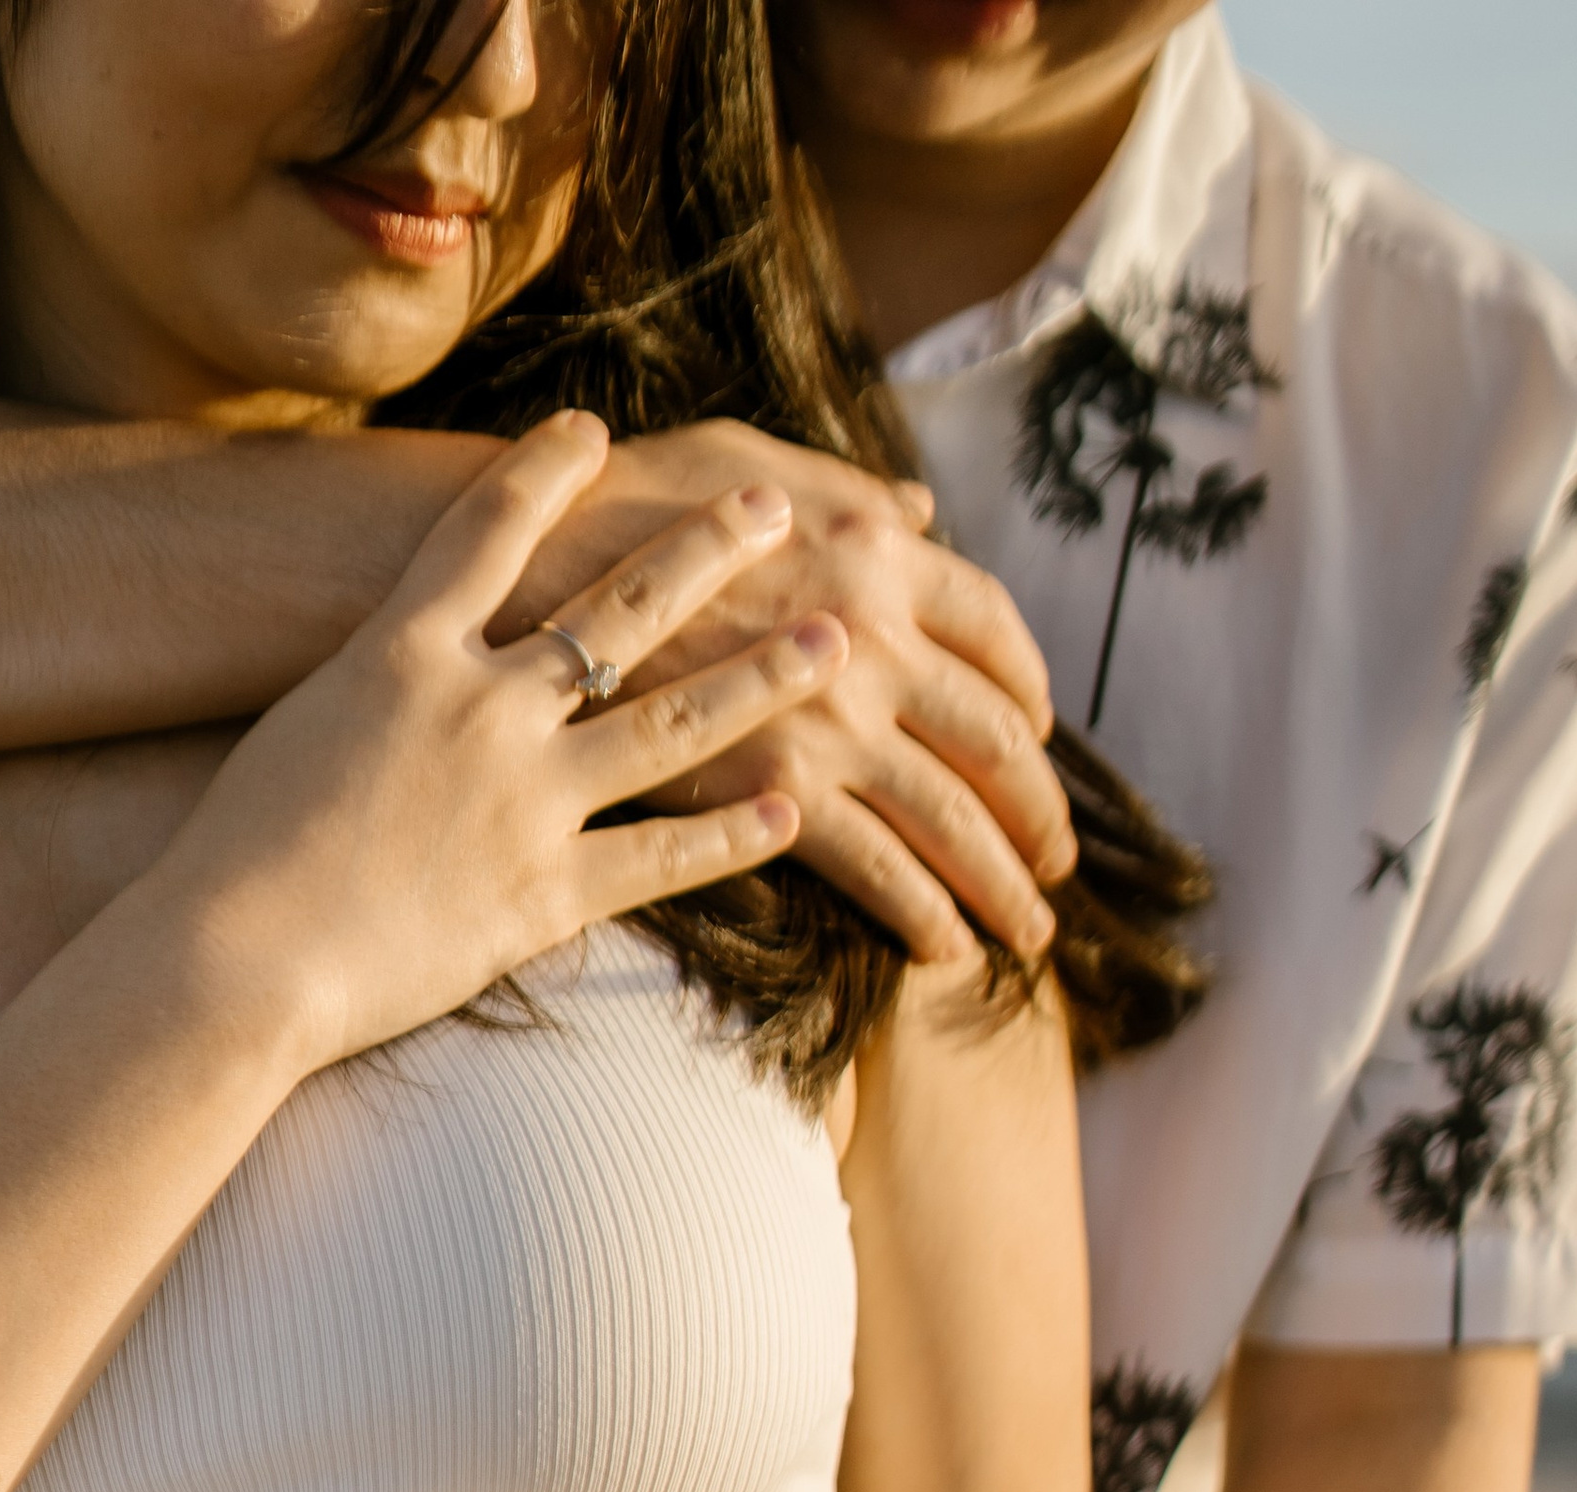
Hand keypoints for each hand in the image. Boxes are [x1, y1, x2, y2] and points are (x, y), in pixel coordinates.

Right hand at [152, 412, 842, 1071]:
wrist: (233, 957)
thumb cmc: (229, 857)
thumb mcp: (294, 732)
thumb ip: (366, 694)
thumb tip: (389, 676)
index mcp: (399, 652)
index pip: (487, 528)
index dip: (546, 471)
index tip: (597, 429)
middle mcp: (479, 705)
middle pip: (618, 606)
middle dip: (706, 549)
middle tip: (776, 510)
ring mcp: (522, 797)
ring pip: (673, 723)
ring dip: (762, 678)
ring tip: (834, 643)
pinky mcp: (545, 892)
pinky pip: (662, 856)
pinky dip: (732, 835)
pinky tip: (793, 809)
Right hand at [513, 422, 1074, 965]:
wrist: (521, 575)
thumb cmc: (617, 507)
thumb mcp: (736, 456)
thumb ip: (841, 489)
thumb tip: (920, 510)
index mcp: (872, 549)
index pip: (993, 627)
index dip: (1028, 689)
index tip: (1036, 733)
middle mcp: (868, 636)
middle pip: (992, 740)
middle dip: (1038, 812)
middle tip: (1056, 859)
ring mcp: (823, 722)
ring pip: (950, 818)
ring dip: (1003, 882)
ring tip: (1029, 930)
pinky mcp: (769, 794)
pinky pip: (874, 869)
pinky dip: (922, 913)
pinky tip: (945, 949)